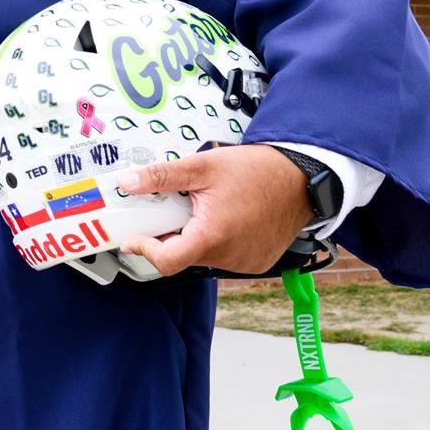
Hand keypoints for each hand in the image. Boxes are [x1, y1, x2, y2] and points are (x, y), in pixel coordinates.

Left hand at [116, 144, 309, 275]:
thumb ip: (161, 177)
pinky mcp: (257, 263)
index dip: (145, 250)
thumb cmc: (257, 170)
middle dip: (171, 234)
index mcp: (213, 236)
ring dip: (195, 237)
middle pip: (183, 255)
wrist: (302, 178)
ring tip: (206, 208)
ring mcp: (245, 263)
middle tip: (173, 209)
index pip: (167, 261)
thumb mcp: (202, 167)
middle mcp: (230, 256)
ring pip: (203, 256)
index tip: (133, 238)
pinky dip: (217, 241)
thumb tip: (127, 182)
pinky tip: (226, 218)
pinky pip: (225, 257)